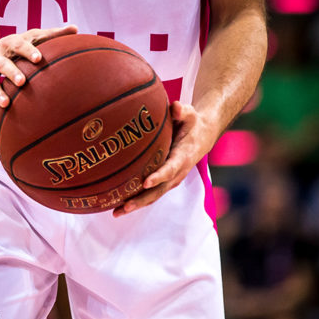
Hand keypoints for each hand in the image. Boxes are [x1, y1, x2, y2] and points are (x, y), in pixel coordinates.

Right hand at [0, 25, 77, 131]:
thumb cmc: (10, 48)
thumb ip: (50, 34)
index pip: (18, 45)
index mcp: (8, 45)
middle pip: (3, 64)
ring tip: (6, 104)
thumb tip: (75, 28)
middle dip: (11, 72)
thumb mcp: (26, 38)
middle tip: (22, 82)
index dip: (27, 50)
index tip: (37, 58)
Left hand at [113, 101, 219, 216]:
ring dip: (136, 205)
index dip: (159, 176)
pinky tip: (118, 207)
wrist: (202, 136)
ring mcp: (171, 180)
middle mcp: (177, 172)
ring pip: (153, 196)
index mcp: (183, 157)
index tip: (145, 182)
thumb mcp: (190, 114)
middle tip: (125, 205)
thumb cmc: (191, 123)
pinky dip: (135, 202)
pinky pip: (150, 194)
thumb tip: (175, 106)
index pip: (170, 169)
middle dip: (142, 198)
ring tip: (117, 212)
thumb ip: (182, 111)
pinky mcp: (164, 182)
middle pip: (159, 189)